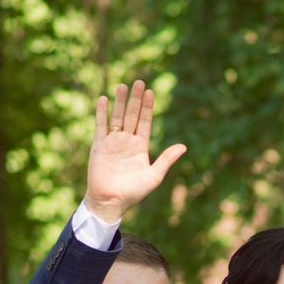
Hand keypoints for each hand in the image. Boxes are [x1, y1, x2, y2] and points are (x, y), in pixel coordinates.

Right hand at [82, 84, 187, 224]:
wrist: (111, 201)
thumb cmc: (133, 192)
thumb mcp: (154, 175)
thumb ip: (166, 159)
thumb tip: (184, 146)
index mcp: (140, 146)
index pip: (145, 122)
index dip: (148, 107)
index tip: (151, 92)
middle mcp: (126, 141)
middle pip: (132, 115)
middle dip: (136, 99)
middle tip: (140, 82)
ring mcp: (112, 141)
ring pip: (117, 117)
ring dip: (120, 102)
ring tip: (123, 86)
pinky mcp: (99, 145)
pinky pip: (100, 125)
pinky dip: (101, 112)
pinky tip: (103, 99)